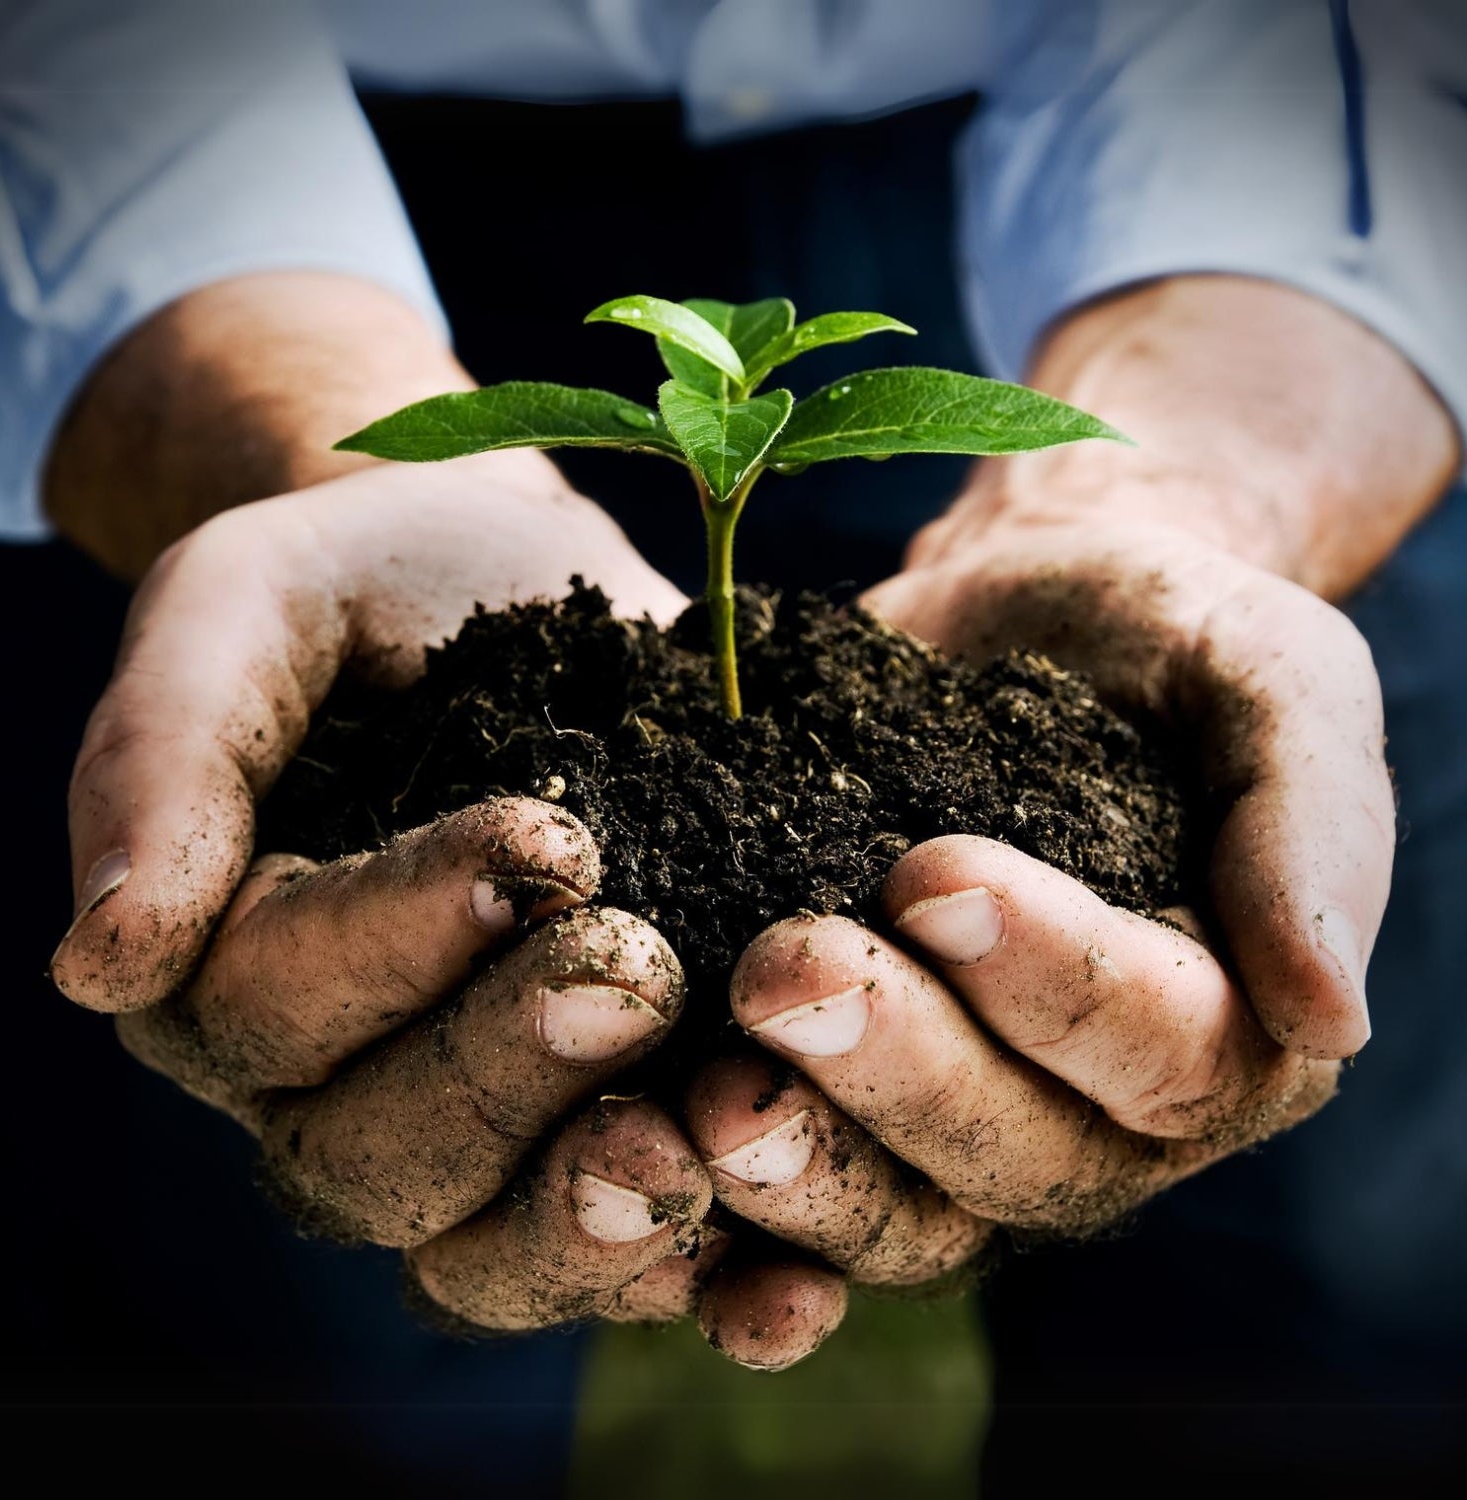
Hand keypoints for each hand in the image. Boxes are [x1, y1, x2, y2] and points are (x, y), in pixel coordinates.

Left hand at [686, 514, 1391, 1341]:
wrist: (1024, 622)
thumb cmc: (1163, 642)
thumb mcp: (1274, 681)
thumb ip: (1311, 828)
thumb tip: (1331, 1014)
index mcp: (1231, 1029)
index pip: (1161, 1050)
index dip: (1050, 979)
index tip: (934, 870)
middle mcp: (1099, 1115)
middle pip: (1014, 1154)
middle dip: (897, 1072)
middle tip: (782, 971)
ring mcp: (963, 1122)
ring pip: (898, 1211)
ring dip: (798, 1169)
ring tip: (699, 1098)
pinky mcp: (846, 1100)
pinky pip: (789, 1204)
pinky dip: (718, 1224)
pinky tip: (640, 1172)